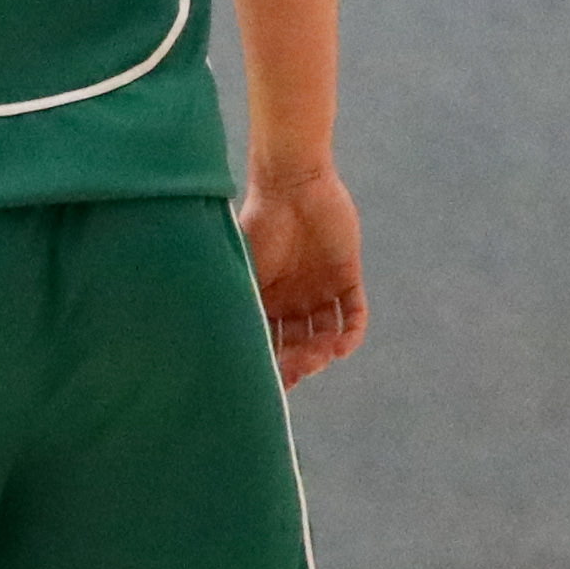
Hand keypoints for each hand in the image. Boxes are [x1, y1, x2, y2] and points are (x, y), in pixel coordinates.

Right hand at [239, 164, 368, 389]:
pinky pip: (353, 314)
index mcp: (263, 300)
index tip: (273, 383)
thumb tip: (216, 351)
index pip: (269, 344)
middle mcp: (291, 301)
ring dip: (324, 350)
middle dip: (300, 362)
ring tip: (322, 354)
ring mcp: (319, 290)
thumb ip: (236, 306)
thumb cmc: (257, 224)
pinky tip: (342, 344)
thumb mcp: (240, 271)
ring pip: (326, 334)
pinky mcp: (346, 277)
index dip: (273, 367)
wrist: (291, 185)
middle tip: (300, 368)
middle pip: (298, 345)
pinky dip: (351, 333)